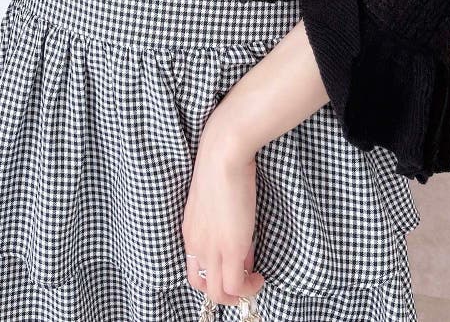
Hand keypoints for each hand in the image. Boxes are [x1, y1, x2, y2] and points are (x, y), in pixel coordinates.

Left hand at [182, 115, 265, 306]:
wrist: (223, 153)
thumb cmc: (220, 165)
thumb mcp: (215, 200)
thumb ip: (224, 226)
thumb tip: (242, 249)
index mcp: (189, 230)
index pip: (196, 266)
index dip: (216, 269)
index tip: (236, 259)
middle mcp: (195, 244)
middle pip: (201, 285)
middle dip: (223, 291)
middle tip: (243, 279)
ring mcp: (211, 249)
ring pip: (217, 294)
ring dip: (236, 295)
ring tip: (253, 282)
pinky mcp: (231, 248)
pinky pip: (236, 287)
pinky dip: (248, 289)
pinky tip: (259, 277)